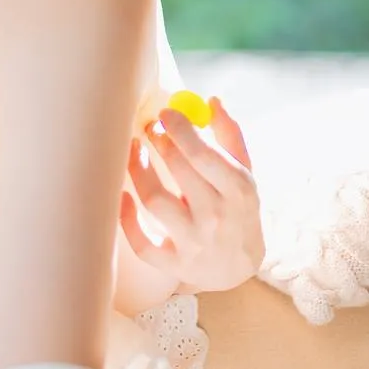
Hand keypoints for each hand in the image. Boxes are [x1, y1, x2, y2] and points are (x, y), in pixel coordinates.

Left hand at [120, 97, 264, 295]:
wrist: (237, 267)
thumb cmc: (237, 209)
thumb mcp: (245, 174)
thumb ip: (230, 136)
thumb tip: (212, 101)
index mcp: (239, 191)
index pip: (204, 155)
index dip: (180, 129)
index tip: (164, 113)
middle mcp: (217, 217)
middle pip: (179, 172)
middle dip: (159, 143)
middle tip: (148, 129)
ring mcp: (194, 243)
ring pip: (155, 201)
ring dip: (138, 170)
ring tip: (133, 151)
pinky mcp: (174, 265)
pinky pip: (142, 243)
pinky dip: (127, 219)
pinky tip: (123, 196)